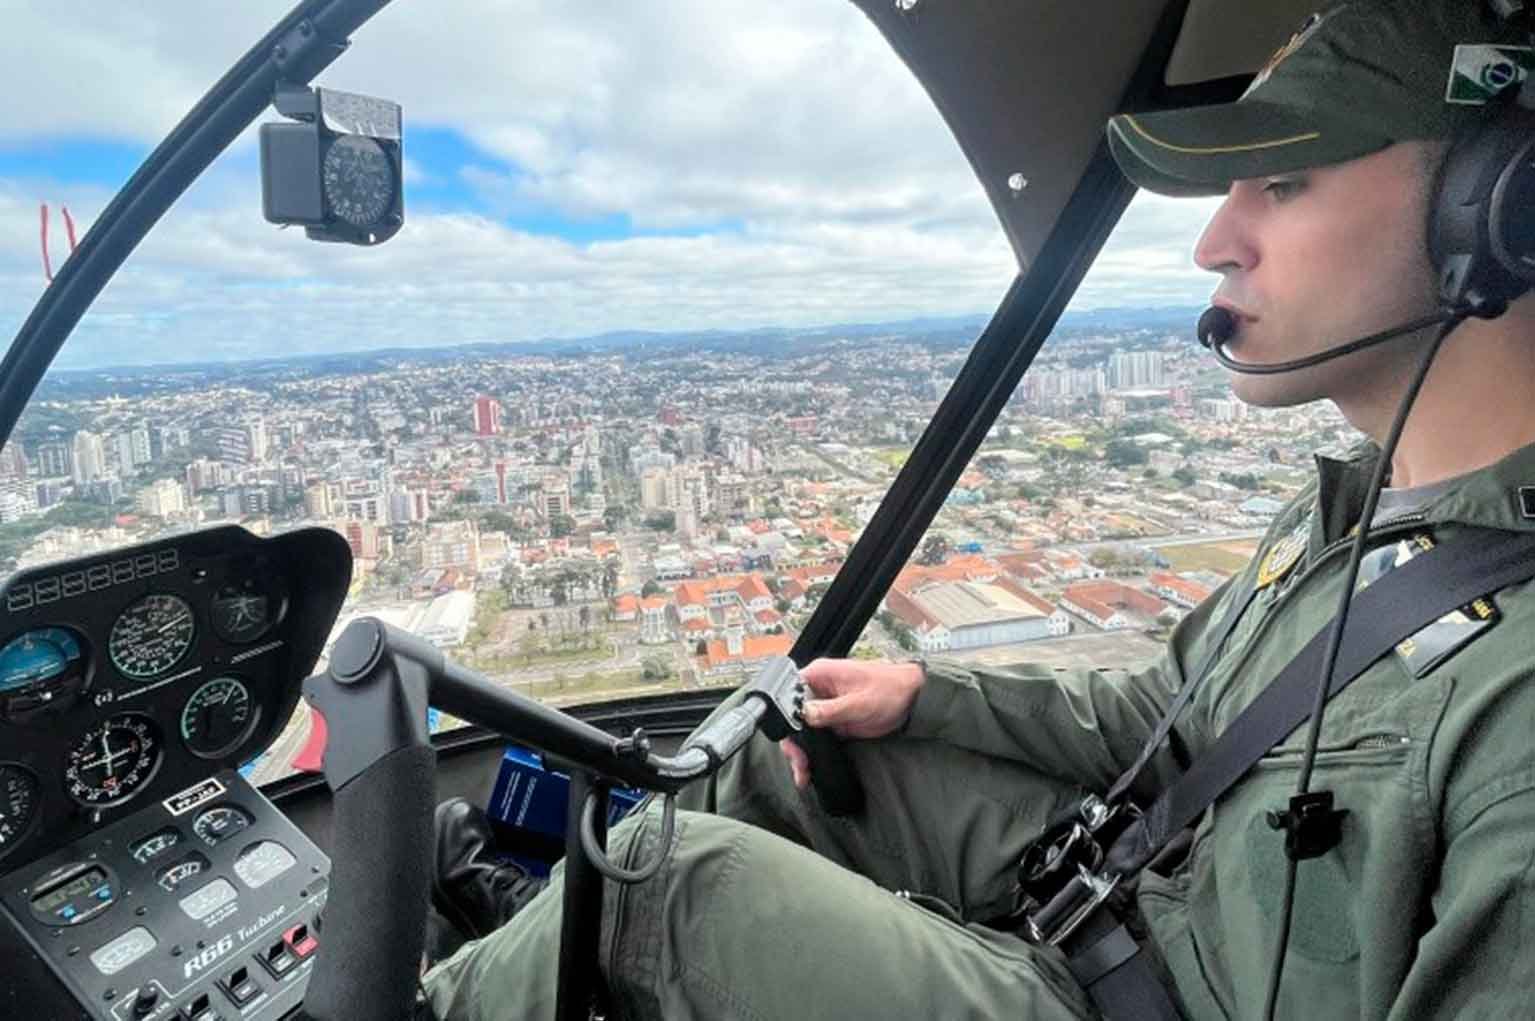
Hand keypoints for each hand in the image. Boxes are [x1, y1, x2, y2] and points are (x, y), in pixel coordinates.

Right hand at [779, 658, 922, 789]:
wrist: (912, 698)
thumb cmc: (890, 689)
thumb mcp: (859, 702)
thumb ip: (830, 710)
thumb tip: (805, 715)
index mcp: (819, 675)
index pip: (788, 694)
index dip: (784, 718)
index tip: (792, 740)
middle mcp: (818, 689)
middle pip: (791, 716)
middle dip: (793, 742)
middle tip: (799, 763)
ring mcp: (824, 705)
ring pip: (801, 729)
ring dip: (800, 750)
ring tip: (803, 772)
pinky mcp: (833, 719)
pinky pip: (815, 737)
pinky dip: (811, 752)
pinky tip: (809, 768)